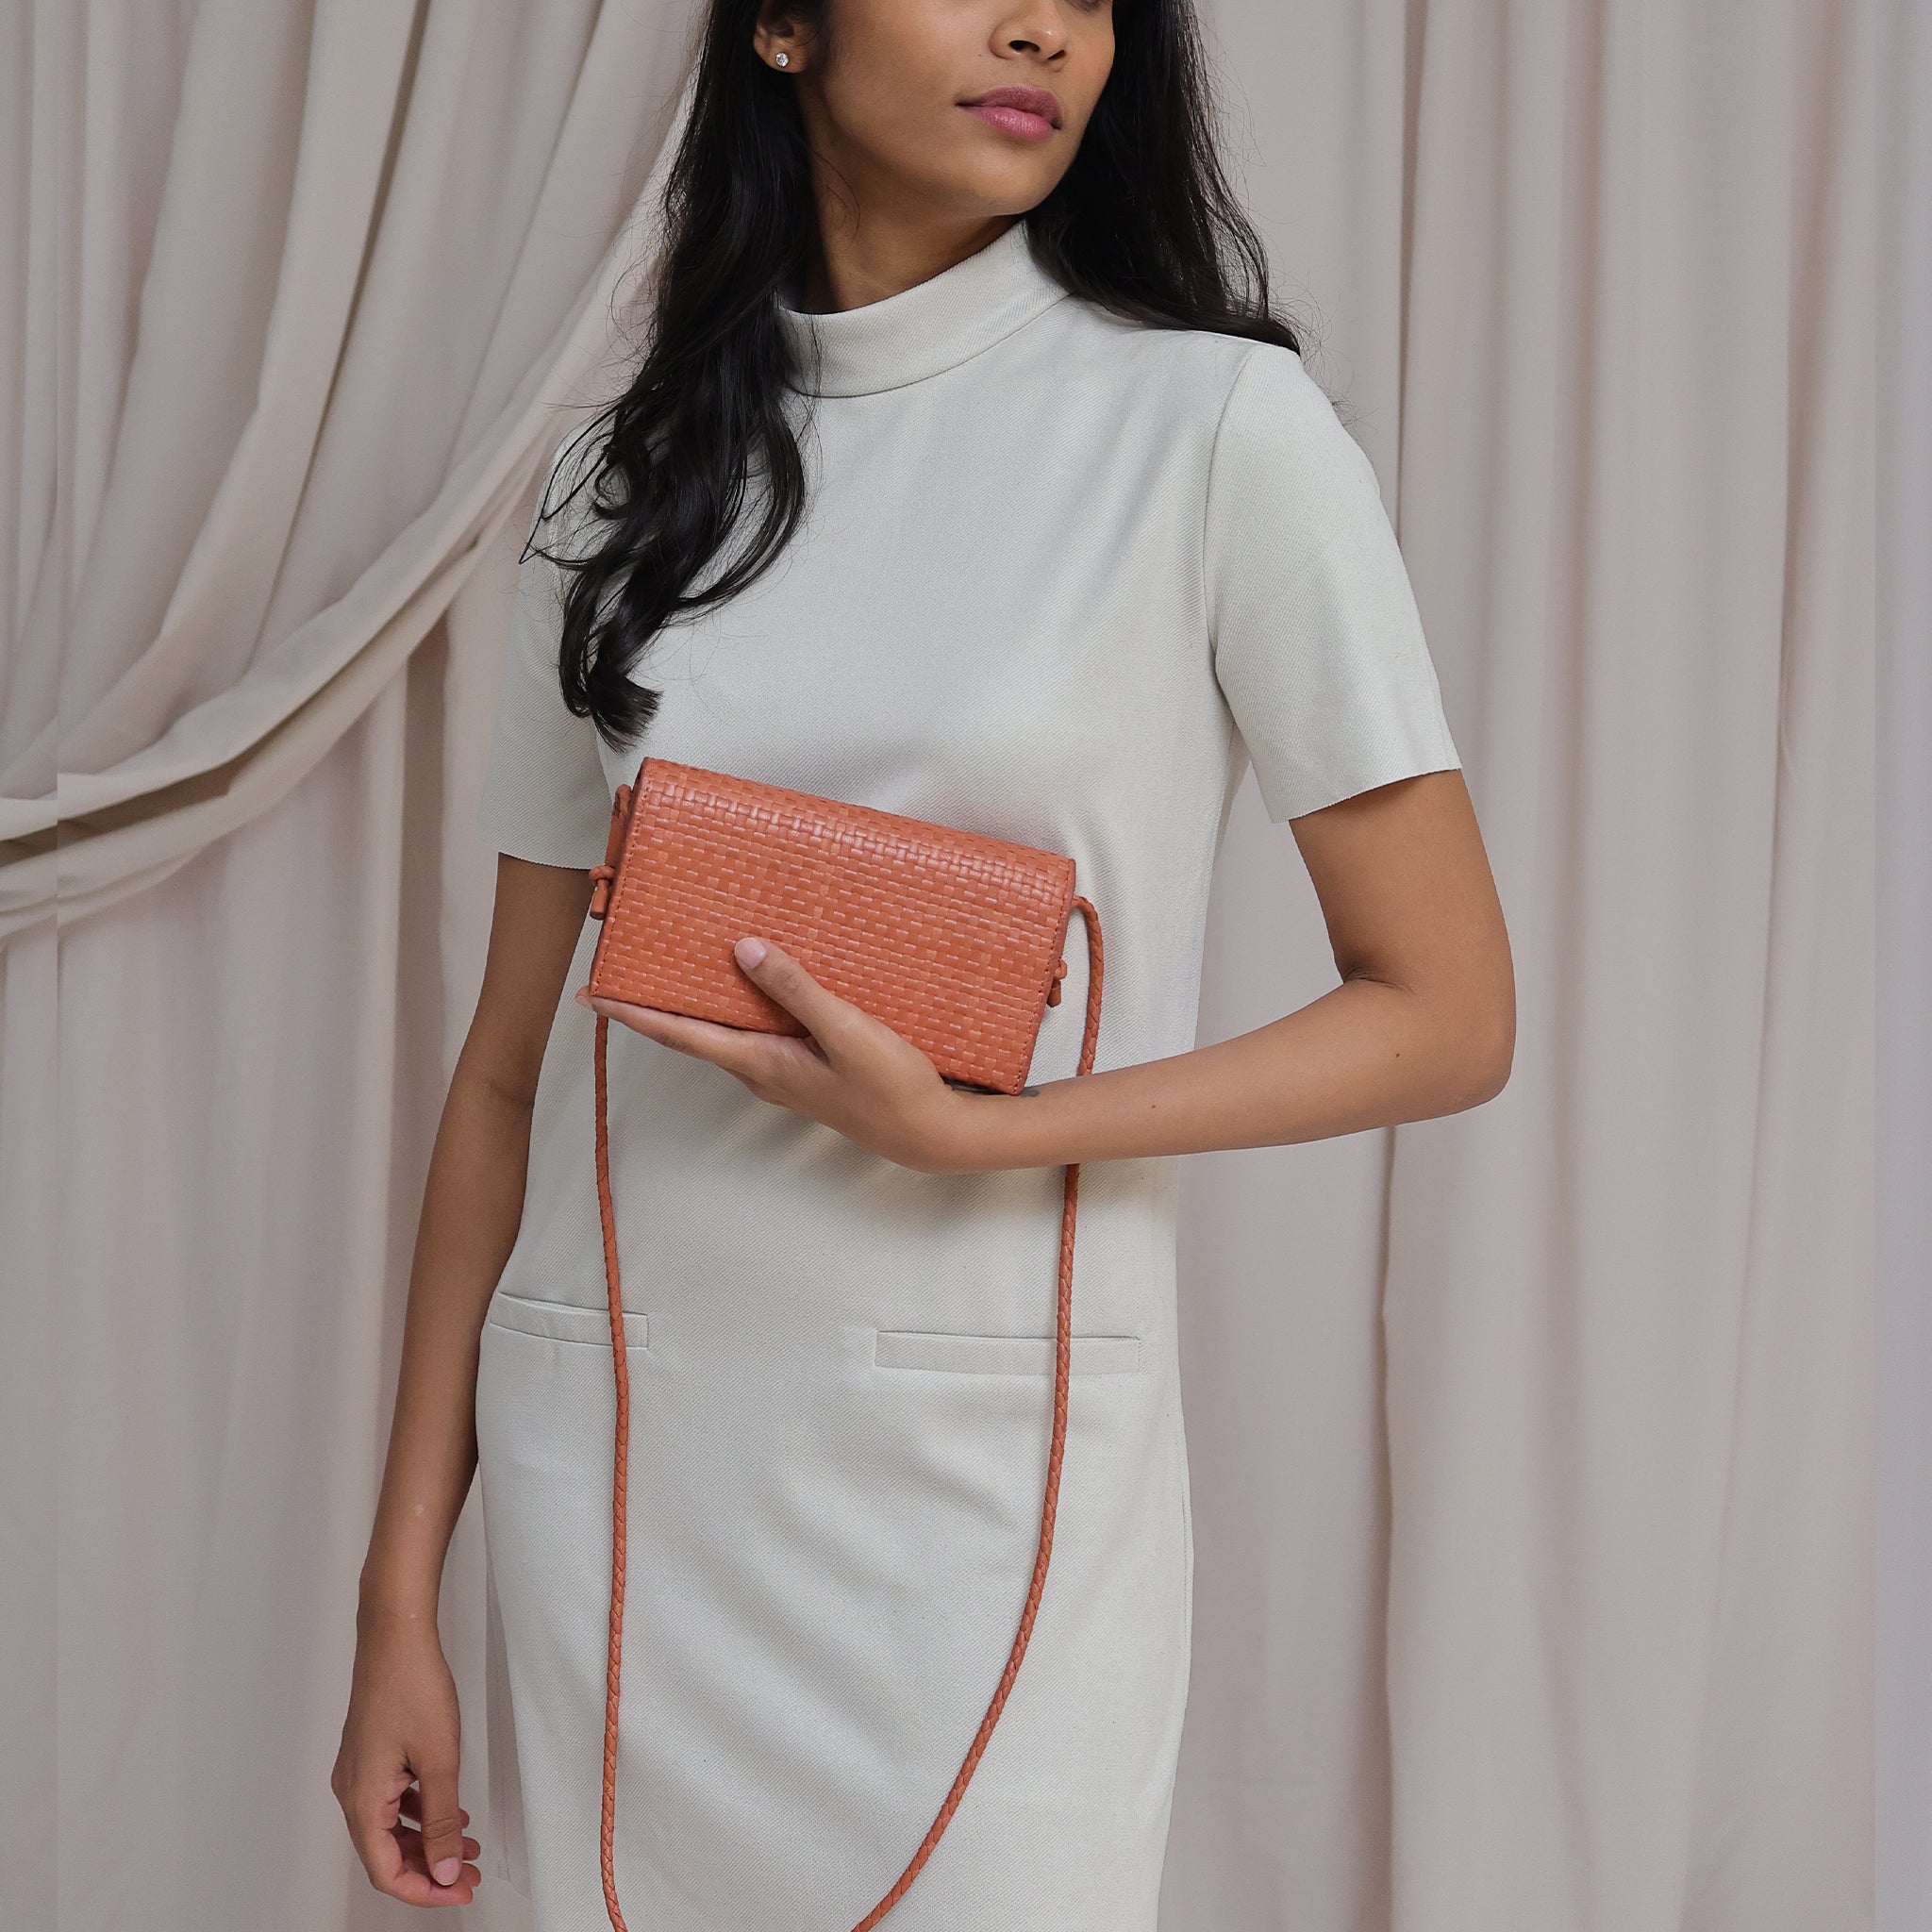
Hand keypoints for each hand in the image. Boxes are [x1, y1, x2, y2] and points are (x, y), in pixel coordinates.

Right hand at [332, 1613, 482, 1906]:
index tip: (459, 1890)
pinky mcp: (371, 1755)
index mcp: (361, 1799)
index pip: (386, 1870)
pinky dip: (420, 1813)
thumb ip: (443, 1820)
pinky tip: (450, 1810)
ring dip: (428, 1841)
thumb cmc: (411, 1685)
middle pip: (387, 1853)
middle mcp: (352, 1790)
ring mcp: (360, 1771)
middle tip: (469, 1874)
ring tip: (467, 1846)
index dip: (425, 1889)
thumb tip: (448, 1869)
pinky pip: (393, 1800)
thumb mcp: (439, 1759)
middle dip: (430, 1868)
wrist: (397, 1634)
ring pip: (391, 1827)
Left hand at [577, 935, 976, 1172]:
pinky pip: (761, 1030)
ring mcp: (784, 1071)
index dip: (634, 1013)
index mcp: (760, 1062)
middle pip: (695, 1031)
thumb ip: (793, 989)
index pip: (680, 1033)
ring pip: (728, 1030)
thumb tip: (741, 949)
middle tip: (631, 964)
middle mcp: (762, 1070)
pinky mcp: (808, 1067)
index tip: (591, 996)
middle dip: (660, 1001)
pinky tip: (760, 982)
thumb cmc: (890, 1086)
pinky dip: (746, 1004)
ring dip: (703, 1000)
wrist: (930, 1131)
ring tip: (686, 962)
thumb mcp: (843, 1031)